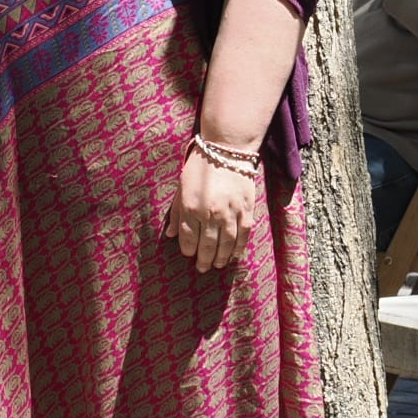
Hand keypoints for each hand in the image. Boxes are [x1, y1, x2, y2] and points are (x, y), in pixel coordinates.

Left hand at [167, 144, 263, 272]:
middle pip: (208, 245)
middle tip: (202, 268)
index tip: (189, 255)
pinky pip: (243, 234)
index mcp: (191, 207)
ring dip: (222, 257)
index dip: (188, 250)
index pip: (189, 238)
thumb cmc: (199, 167)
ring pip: (227, 243)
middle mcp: (210, 212)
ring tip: (218, 265)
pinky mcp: (246, 208)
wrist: (227, 149)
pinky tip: (235, 255)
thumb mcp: (181, 188)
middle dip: (204, 259)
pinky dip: (239, 247)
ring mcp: (230, 211)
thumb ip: (176, 213)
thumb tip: (171, 235)